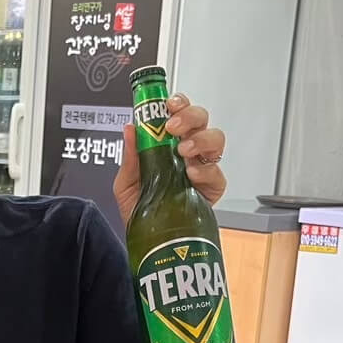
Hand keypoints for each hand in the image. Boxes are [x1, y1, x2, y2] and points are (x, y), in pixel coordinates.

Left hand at [114, 93, 226, 224]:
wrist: (147, 239)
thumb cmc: (139, 208)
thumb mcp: (125, 183)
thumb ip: (130, 157)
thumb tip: (129, 128)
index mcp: (167, 144)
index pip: (178, 113)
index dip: (177, 103)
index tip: (167, 104)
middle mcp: (188, 151)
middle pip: (200, 119)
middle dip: (189, 116)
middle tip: (173, 127)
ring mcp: (202, 168)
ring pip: (215, 139)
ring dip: (200, 139)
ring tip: (183, 151)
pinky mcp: (212, 189)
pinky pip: (217, 173)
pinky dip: (205, 170)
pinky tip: (191, 174)